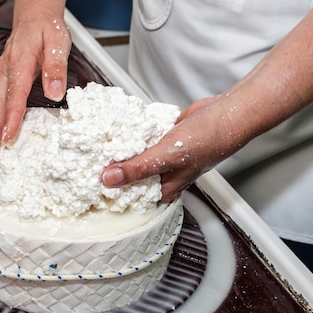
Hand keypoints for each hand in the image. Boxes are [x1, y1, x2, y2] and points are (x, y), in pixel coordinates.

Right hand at [0, 16, 71, 153]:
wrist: (35, 14)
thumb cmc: (47, 27)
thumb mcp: (59, 41)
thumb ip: (56, 68)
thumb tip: (56, 93)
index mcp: (19, 60)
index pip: (15, 93)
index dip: (11, 116)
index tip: (9, 135)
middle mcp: (6, 69)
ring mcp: (1, 74)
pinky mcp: (2, 79)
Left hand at [101, 96, 247, 202]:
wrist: (228, 112)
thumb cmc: (208, 140)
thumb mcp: (167, 156)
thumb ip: (138, 169)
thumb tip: (108, 179)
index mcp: (164, 189)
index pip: (131, 199)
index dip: (110, 195)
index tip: (87, 186)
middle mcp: (162, 176)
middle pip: (129, 177)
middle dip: (110, 169)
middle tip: (84, 163)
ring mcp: (162, 157)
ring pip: (134, 157)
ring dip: (119, 151)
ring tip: (94, 146)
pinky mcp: (162, 139)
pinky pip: (141, 140)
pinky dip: (130, 135)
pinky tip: (116, 129)